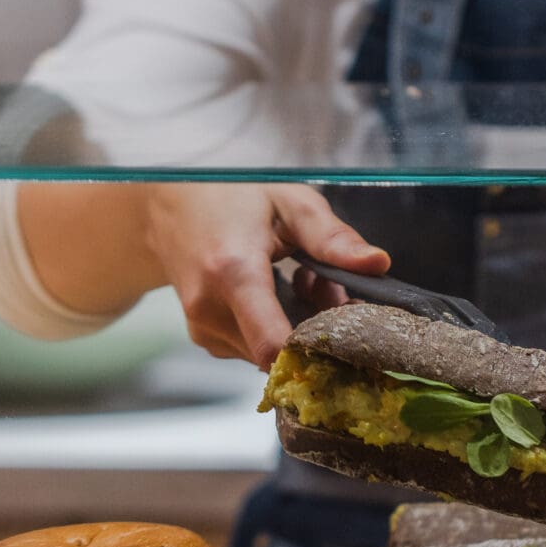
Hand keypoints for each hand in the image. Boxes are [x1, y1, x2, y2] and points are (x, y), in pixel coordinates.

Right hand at [140, 183, 388, 369]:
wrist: (168, 202)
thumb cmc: (230, 194)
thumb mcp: (288, 201)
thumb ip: (331, 237)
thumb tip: (377, 264)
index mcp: (232, 272)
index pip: (273, 346)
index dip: (317, 350)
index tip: (347, 332)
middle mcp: (210, 309)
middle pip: (284, 350)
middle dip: (318, 327)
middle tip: (330, 285)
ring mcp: (202, 327)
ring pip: (271, 352)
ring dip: (299, 326)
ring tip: (304, 279)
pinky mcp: (203, 336)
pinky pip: (253, 347)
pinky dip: (276, 327)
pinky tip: (280, 291)